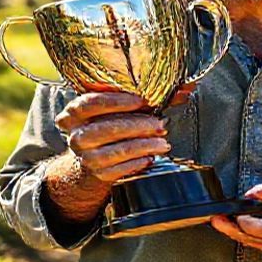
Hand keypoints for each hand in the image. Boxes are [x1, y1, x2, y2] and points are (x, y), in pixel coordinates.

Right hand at [55, 86, 192, 182]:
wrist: (95, 156)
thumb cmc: (111, 124)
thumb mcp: (120, 108)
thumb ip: (149, 97)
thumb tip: (187, 87)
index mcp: (75, 113)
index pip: (89, 103)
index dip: (115, 102)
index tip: (141, 101)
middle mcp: (77, 136)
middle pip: (104, 129)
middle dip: (136, 126)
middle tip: (159, 125)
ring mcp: (86, 157)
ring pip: (114, 151)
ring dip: (142, 146)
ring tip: (162, 142)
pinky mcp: (98, 174)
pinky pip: (119, 170)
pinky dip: (138, 162)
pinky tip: (151, 156)